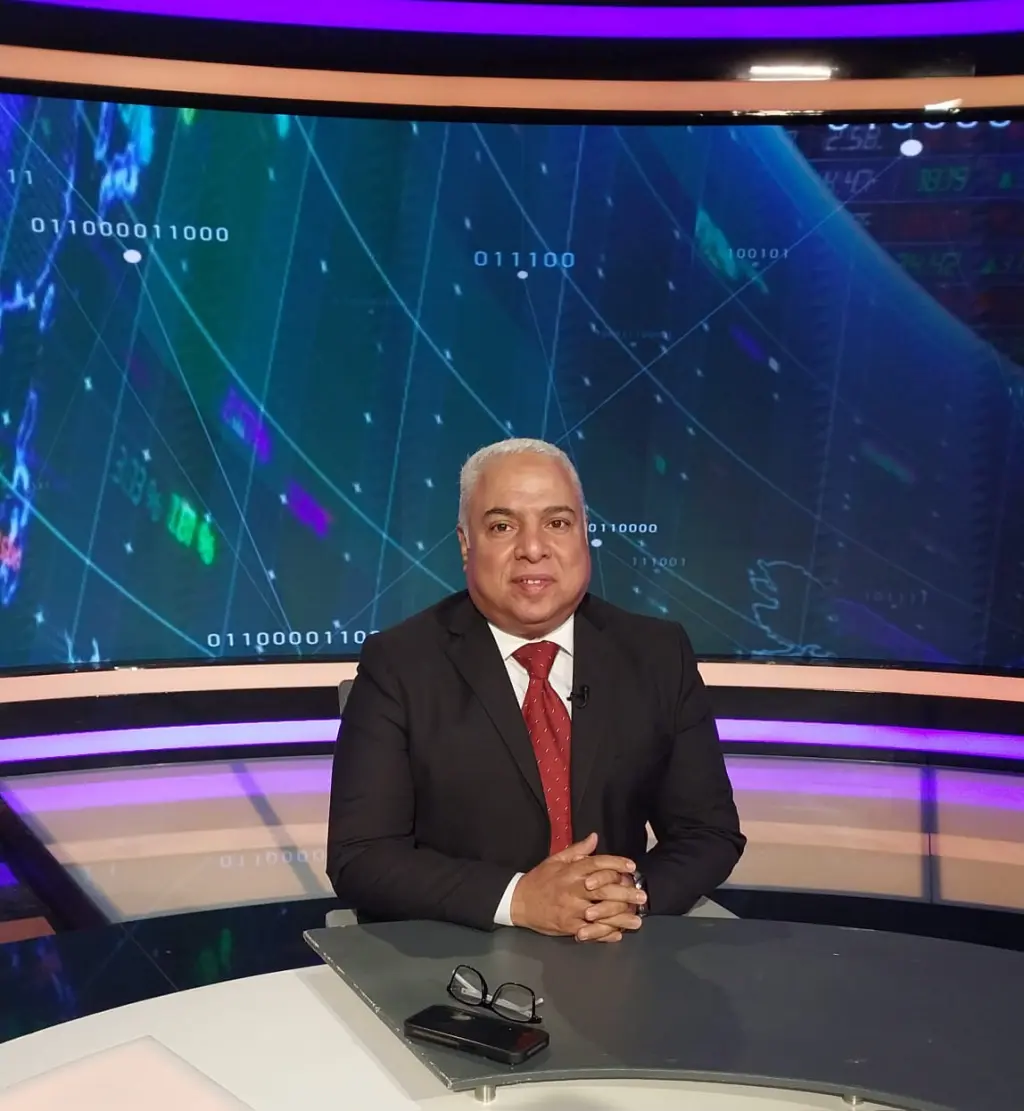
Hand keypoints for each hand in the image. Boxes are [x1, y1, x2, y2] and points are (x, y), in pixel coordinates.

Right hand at [510, 833, 635, 936]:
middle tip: (641, 896)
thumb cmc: (540, 879)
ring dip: (620, 918)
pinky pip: (590, 932)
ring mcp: (571, 910)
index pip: (597, 864)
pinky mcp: (568, 927)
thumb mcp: (556, 859)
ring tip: (636, 921)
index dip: (616, 864)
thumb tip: (594, 837)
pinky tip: (618, 934)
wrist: (518, 901)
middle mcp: (573, 889)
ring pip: (600, 914)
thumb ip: (577, 850)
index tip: (632, 867)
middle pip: (603, 890)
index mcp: (571, 871)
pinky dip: (605, 934)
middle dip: (625, 893)